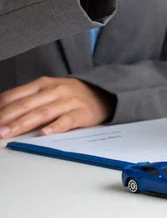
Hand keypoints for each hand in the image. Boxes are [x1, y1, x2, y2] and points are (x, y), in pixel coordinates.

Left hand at [0, 77, 114, 138]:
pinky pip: (67, 120)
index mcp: (43, 84)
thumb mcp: (49, 90)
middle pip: (26, 105)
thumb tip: (3, 112)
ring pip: (43, 113)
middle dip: (7, 118)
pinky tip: (45, 133)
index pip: (16, 95)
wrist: (104, 94)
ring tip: (9, 133)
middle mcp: (55, 90)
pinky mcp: (82, 113)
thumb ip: (29, 98)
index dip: (0, 107)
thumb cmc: (72, 95)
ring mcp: (69, 101)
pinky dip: (55, 127)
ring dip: (23, 123)